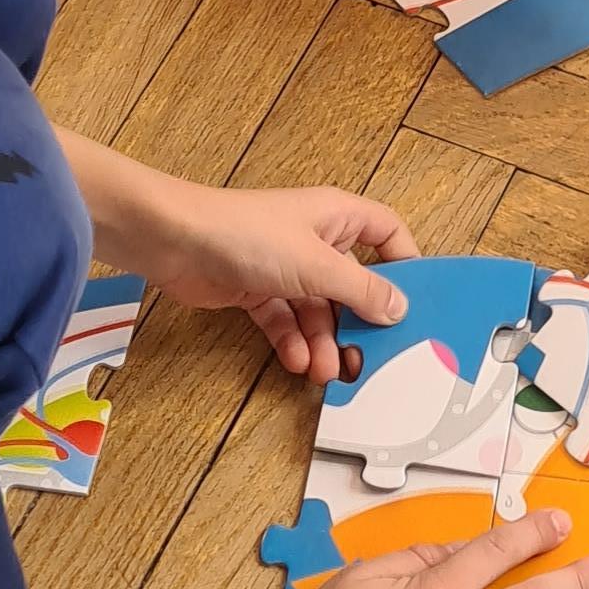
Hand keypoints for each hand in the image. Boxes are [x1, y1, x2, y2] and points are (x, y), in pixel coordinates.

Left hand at [122, 171, 417, 383]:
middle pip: (352, 284)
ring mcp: (285, 266)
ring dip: (324, 342)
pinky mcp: (257, 289)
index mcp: (338, 216)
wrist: (175, 241)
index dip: (404, 265)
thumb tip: (398, 308)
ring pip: (318, 311)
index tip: (413, 302)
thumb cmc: (244, 233)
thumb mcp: (317, 265)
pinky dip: (293, 342)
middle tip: (368, 358)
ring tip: (325, 371)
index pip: (387, 234)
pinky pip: (286, 321)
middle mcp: (315, 239)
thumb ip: (362, 290)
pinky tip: (297, 361)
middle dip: (358, 323)